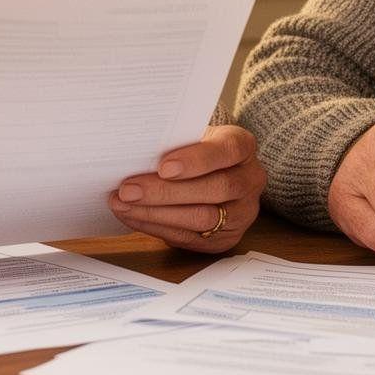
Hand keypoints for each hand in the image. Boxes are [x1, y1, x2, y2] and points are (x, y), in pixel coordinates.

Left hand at [108, 125, 264, 253]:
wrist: (213, 173)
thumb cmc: (195, 149)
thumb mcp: (191, 136)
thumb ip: (173, 143)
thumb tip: (133, 153)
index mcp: (243, 146)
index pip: (228, 150)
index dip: (197, 160)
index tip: (163, 166)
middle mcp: (250, 179)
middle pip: (216, 188)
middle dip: (167, 192)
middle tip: (129, 190)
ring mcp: (242, 212)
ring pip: (203, 218)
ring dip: (157, 213)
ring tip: (124, 205)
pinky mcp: (226, 238)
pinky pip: (191, 237)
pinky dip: (156, 227)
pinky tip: (133, 216)